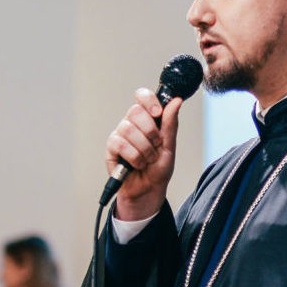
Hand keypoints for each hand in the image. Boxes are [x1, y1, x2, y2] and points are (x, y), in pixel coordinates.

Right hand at [105, 91, 183, 220]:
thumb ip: (170, 123)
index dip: (149, 100)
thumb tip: (176, 101)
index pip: (142, 97)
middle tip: (156, 145)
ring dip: (144, 148)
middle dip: (150, 131)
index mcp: (147, 119)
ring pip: (128, 128)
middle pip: (135, 111)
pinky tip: (137, 164)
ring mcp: (120, 135)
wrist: (149, 190)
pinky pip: (120, 144)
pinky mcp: (111, 148)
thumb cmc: (158, 168)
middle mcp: (132, 123)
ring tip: (148, 159)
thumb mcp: (169, 145)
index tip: (157, 112)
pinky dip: (133, 156)